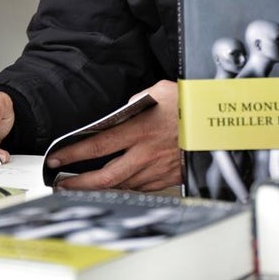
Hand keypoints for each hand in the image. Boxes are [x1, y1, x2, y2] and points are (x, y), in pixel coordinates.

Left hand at [46, 80, 180, 191]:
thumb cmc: (192, 106)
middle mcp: (146, 153)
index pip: (97, 145)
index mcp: (140, 129)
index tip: (56, 158)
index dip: (73, 154)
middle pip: (106, 175)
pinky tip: (114, 184)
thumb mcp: (160, 92)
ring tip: (81, 186)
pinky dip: (124, 187)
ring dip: (100, 187)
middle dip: (79, 182)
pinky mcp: (168, 178)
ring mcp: (157, 169)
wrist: (223, 126)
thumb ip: (136, 102)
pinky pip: (141, 187)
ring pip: (122, 184)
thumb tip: (121, 111)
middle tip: (61, 183)